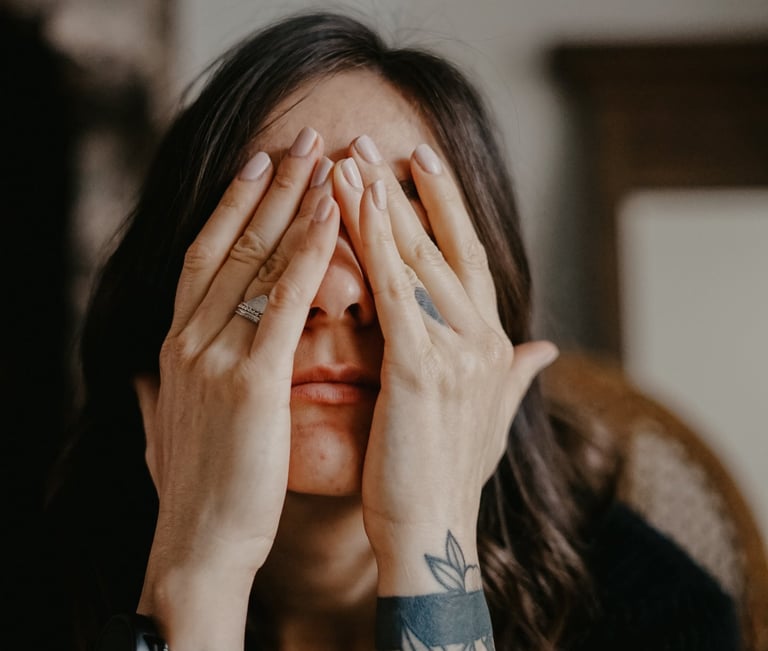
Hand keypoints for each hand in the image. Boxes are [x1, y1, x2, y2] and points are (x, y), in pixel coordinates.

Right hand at [133, 128, 338, 645]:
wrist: (198, 544)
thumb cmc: (201, 486)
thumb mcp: (172, 423)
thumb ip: (165, 387)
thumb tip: (153, 371)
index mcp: (179, 344)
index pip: (207, 255)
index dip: (233, 205)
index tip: (259, 164)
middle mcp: (190, 338)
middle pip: (233, 242)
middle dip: (269, 184)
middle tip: (300, 136)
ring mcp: (215, 356)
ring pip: (257, 260)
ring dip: (292, 201)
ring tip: (324, 155)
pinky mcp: (249, 382)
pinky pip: (284, 302)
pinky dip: (308, 253)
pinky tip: (332, 215)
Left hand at [334, 137, 557, 591]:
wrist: (432, 532)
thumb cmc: (447, 477)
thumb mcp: (491, 418)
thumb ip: (518, 376)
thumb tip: (546, 351)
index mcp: (493, 346)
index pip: (468, 261)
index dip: (446, 211)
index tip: (421, 169)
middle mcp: (483, 339)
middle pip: (444, 246)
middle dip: (411, 192)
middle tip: (379, 143)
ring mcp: (456, 350)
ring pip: (417, 257)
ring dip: (383, 202)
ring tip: (353, 157)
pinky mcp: (420, 368)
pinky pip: (393, 290)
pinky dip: (372, 242)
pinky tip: (347, 205)